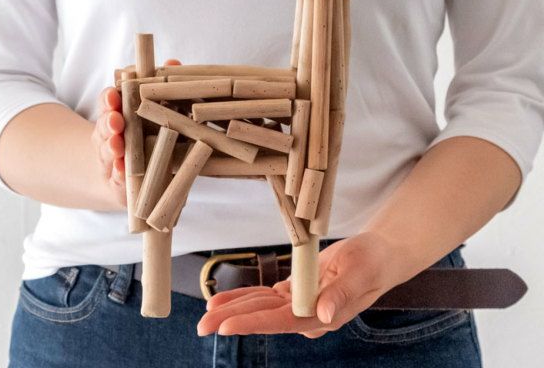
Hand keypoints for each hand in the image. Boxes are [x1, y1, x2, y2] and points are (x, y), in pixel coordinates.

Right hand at [91, 58, 182, 209]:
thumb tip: (173, 63)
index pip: (108, 101)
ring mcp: (111, 158)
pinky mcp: (117, 181)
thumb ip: (160, 87)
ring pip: (107, 151)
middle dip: (108, 122)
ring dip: (111, 148)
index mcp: (118, 113)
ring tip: (117, 145)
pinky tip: (122, 170)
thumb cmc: (148, 135)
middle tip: (116, 121)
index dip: (109, 98)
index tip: (113, 96)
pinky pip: (115, 177)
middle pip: (104, 124)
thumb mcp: (155, 110)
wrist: (132, 176)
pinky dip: (118, 173)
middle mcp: (110, 133)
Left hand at [197, 231, 407, 337]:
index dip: (253, 324)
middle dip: (232, 319)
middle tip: (202, 325)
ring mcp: (300, 303)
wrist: (378, 255)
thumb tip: (324, 313)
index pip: (281, 322)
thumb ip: (342, 294)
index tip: (226, 325)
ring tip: (207, 311)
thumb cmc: (372, 263)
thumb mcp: (360, 273)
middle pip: (264, 317)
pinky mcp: (296, 291)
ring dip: (234, 308)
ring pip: (261, 306)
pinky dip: (246, 296)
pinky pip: (267, 295)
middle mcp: (307, 314)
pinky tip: (226, 299)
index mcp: (323, 315)